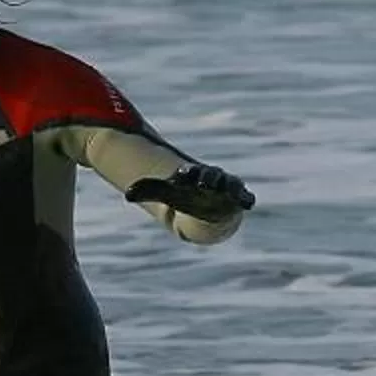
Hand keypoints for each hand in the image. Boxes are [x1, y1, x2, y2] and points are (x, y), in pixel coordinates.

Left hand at [126, 163, 253, 222]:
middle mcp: (211, 178)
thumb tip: (128, 194)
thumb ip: (148, 190)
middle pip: (211, 177)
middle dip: (209, 179)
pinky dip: (246, 198)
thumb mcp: (167, 193)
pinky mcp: (239, 197)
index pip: (189, 173)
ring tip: (230, 193)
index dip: (186, 175)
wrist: (208, 198)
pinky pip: (244, 197)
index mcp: (193, 175)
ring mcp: (226, 187)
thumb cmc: (185, 194)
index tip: (180, 178)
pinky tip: (247, 203)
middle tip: (205, 182)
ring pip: (229, 186)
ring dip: (229, 188)